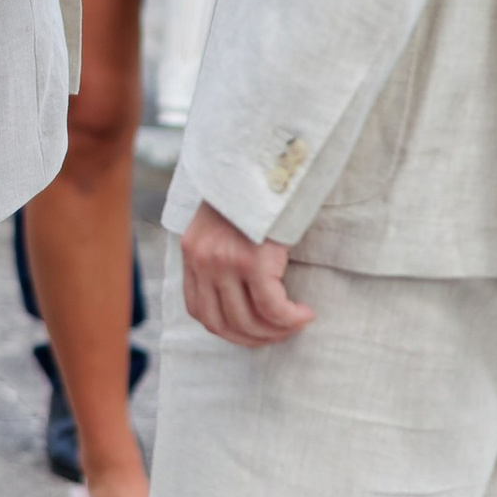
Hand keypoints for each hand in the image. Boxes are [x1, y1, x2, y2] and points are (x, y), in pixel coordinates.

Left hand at [179, 199, 311, 345]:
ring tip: (295, 324)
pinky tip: (304, 314)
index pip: (198, 309)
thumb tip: (241, 288)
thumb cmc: (252, 190)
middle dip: (253, 338)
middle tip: (279, 334)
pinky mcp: (252, 261)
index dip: (227, 329)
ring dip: (275, 332)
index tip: (252, 331)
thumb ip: (222, 251)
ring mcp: (225, 263)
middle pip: (222, 323)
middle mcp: (203, 261)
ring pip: (248, 320)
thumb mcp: (223, 221)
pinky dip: (290, 319)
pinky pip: (272, 308)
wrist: (262, 158)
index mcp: (192, 253)